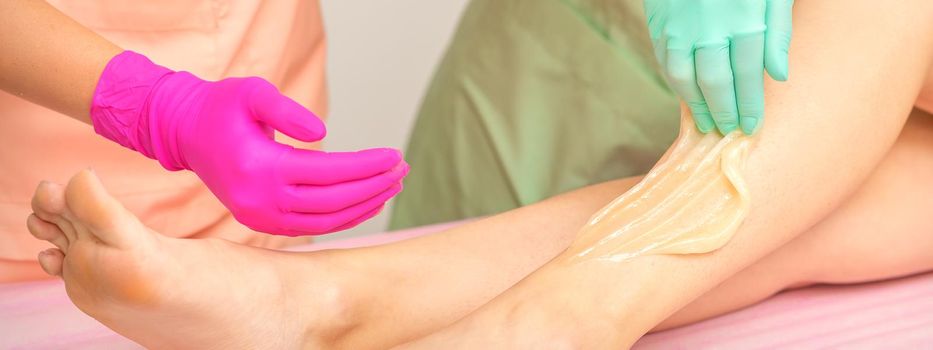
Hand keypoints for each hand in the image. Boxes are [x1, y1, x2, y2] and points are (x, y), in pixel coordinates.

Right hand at [90, 51, 407, 235]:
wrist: (188, 134)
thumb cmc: (223, 107)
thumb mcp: (252, 93)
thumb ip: (286, 110)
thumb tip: (323, 134)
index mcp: (259, 168)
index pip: (328, 173)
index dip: (366, 166)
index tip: (395, 155)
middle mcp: (260, 200)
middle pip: (333, 201)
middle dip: (374, 186)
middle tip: (402, 170)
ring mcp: (260, 218)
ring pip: (326, 221)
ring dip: (365, 205)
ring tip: (393, 185)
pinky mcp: (262, 225)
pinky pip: (313, 227)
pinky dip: (344, 218)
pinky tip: (369, 202)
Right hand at [644, 0, 793, 134]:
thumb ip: (778, 31)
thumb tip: (780, 75)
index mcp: (744, 16)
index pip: (748, 72)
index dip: (750, 103)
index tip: (753, 126)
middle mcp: (709, 25)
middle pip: (715, 81)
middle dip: (724, 111)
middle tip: (730, 130)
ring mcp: (679, 26)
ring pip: (684, 77)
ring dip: (696, 105)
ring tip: (707, 123)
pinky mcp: (659, 24)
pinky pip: (666, 63)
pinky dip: (677, 85)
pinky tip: (688, 97)